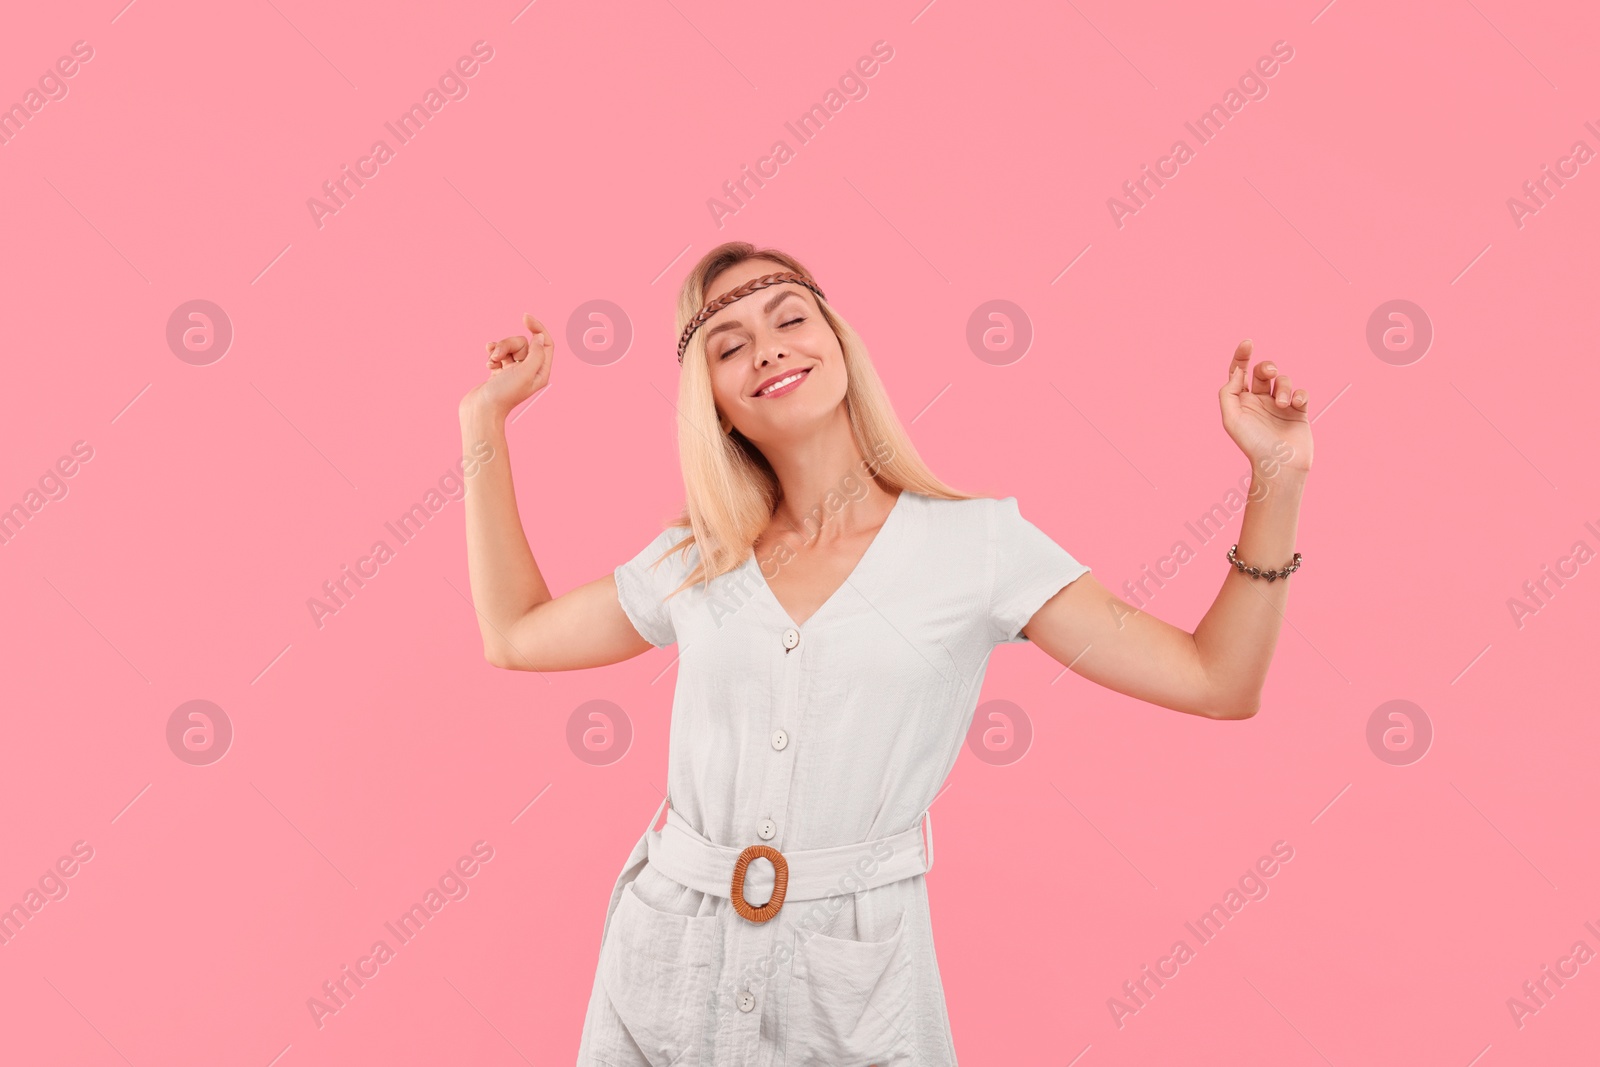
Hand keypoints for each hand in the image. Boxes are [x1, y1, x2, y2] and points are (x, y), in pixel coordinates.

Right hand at [459, 313, 552, 419]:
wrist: (481, 410)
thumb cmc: (504, 394)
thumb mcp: (525, 372)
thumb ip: (536, 353)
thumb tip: (540, 336)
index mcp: (540, 372)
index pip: (545, 343)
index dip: (537, 328)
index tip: (524, 316)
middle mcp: (529, 371)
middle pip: (523, 343)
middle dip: (508, 344)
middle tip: (498, 357)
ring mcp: (514, 371)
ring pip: (509, 346)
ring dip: (498, 350)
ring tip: (491, 361)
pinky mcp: (500, 371)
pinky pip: (498, 353)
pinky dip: (492, 354)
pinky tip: (488, 362)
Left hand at [1218, 339, 1311, 474]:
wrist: (1280, 464)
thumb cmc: (1253, 444)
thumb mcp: (1231, 418)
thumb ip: (1229, 392)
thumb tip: (1237, 371)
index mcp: (1241, 401)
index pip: (1240, 372)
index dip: (1242, 356)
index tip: (1248, 343)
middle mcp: (1259, 400)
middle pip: (1262, 371)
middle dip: (1266, 367)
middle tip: (1268, 372)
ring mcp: (1279, 405)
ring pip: (1283, 380)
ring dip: (1283, 387)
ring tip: (1282, 404)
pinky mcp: (1298, 411)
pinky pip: (1301, 392)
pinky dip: (1299, 394)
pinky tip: (1295, 405)